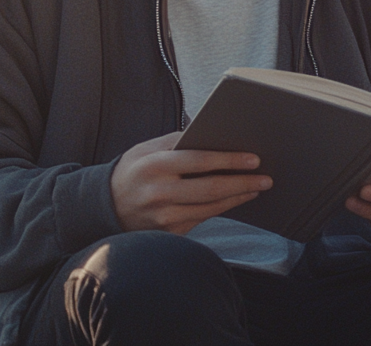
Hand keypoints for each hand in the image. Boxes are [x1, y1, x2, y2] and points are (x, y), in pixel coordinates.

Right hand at [110, 131, 271, 234]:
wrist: (104, 206)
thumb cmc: (133, 170)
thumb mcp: (148, 148)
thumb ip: (179, 142)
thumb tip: (217, 136)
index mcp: (154, 166)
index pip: (199, 161)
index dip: (229, 160)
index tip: (254, 159)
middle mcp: (158, 194)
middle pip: (211, 189)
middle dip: (243, 183)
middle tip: (266, 178)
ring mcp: (163, 218)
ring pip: (211, 208)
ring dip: (238, 197)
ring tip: (256, 187)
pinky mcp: (168, 234)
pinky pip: (202, 219)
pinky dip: (222, 208)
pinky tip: (235, 199)